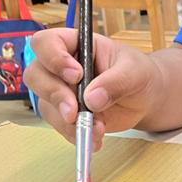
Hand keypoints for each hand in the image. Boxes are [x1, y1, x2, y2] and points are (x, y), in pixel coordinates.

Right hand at [24, 28, 161, 149]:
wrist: (145, 99)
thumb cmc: (138, 74)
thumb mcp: (134, 72)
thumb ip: (116, 82)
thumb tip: (92, 99)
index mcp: (76, 44)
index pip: (47, 42)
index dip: (53, 57)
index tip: (76, 75)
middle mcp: (61, 66)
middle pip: (35, 75)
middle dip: (54, 94)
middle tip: (75, 111)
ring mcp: (60, 90)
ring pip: (45, 104)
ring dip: (67, 121)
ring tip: (97, 128)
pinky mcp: (65, 113)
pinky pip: (59, 125)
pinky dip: (75, 134)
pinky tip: (95, 139)